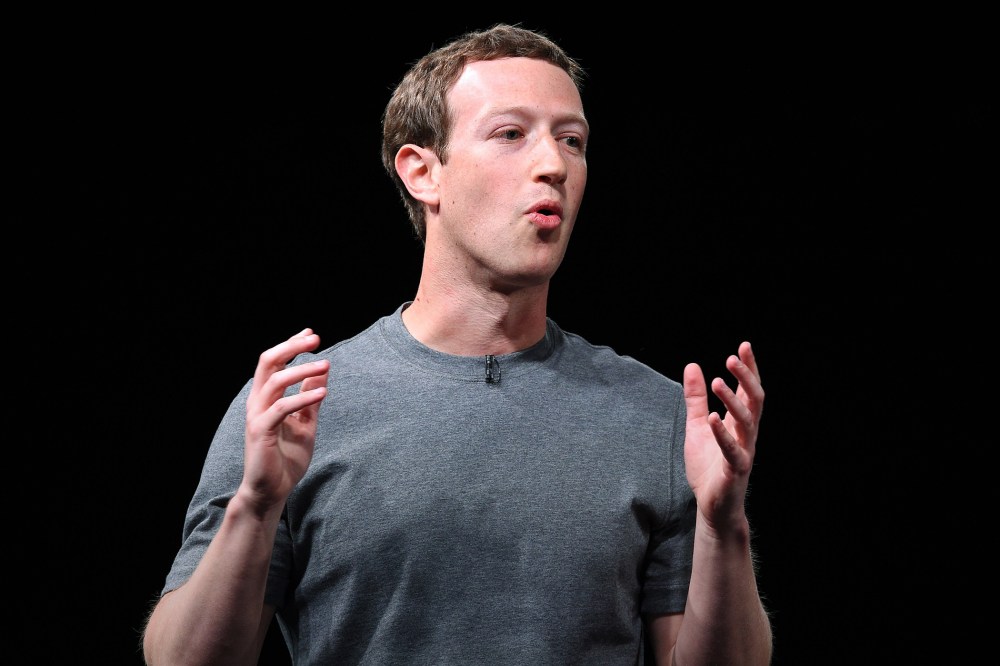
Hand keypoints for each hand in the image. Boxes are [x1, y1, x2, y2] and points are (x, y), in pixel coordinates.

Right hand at [241, 328, 328, 515]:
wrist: (271, 491)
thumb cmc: (286, 459)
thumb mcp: (306, 423)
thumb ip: (311, 398)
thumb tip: (322, 370)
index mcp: (266, 398)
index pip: (274, 362)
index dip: (291, 345)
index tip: (311, 334)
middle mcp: (257, 402)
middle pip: (268, 362)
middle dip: (291, 347)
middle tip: (315, 339)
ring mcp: (257, 416)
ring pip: (275, 381)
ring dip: (301, 370)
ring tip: (325, 364)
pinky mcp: (261, 431)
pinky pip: (281, 408)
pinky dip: (302, 397)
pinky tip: (322, 392)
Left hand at [682, 341, 762, 530]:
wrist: (713, 505)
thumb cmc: (709, 466)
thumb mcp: (697, 425)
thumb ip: (696, 398)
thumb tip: (692, 366)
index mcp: (739, 422)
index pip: (749, 390)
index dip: (749, 369)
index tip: (744, 346)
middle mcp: (747, 434)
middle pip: (755, 401)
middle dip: (747, 378)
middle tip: (733, 358)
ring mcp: (743, 451)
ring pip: (747, 422)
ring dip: (733, 400)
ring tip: (717, 381)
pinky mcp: (735, 470)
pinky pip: (733, 450)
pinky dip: (723, 434)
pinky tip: (712, 418)